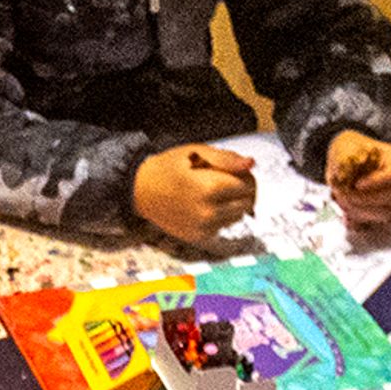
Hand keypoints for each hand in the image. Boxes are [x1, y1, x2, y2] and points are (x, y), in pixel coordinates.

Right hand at [134, 143, 258, 242]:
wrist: (140, 190)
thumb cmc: (167, 168)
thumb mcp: (196, 152)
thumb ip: (226, 159)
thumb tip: (250, 164)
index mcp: (210, 188)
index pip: (248, 184)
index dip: (244, 175)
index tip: (232, 170)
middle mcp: (209, 212)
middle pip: (247, 202)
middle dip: (241, 190)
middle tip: (224, 180)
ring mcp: (204, 227)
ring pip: (237, 216)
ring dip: (232, 204)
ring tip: (212, 193)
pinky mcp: (198, 237)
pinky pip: (223, 226)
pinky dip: (219, 216)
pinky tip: (203, 205)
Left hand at [324, 130, 390, 225]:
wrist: (349, 158)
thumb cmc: (351, 149)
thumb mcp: (345, 145)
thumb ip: (345, 159)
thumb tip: (345, 171)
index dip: (375, 183)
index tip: (356, 184)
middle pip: (388, 198)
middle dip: (361, 198)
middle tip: (340, 192)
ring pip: (382, 214)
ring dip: (358, 210)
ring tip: (340, 199)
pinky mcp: (385, 213)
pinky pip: (373, 223)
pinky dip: (357, 220)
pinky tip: (345, 215)